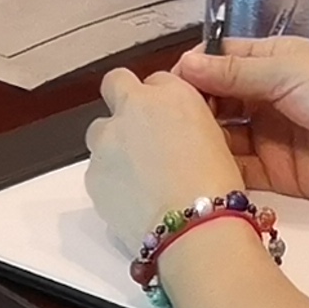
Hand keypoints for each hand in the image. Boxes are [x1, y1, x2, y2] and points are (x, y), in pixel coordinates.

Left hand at [84, 58, 260, 257]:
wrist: (194, 227)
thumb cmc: (216, 189)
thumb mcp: (217, 141)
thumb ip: (187, 122)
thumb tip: (176, 128)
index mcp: (172, 93)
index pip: (157, 80)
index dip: (159, 100)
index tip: (164, 118)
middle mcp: (134, 106)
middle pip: (115, 85)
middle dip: (123, 103)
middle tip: (138, 131)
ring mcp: (107, 138)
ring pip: (100, 131)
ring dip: (113, 144)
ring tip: (138, 176)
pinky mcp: (92, 172)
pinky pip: (96, 169)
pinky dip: (110, 179)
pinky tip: (133, 199)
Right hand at [176, 36, 308, 203]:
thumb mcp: (285, 72)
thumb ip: (234, 74)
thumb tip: (183, 65)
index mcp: (268, 64)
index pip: (218, 63)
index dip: (193, 72)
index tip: (163, 88)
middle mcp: (262, 99)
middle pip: (215, 102)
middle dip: (191, 110)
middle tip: (161, 123)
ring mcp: (267, 137)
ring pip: (223, 137)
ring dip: (201, 140)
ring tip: (170, 149)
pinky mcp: (275, 173)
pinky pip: (239, 171)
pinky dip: (219, 170)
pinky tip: (194, 172)